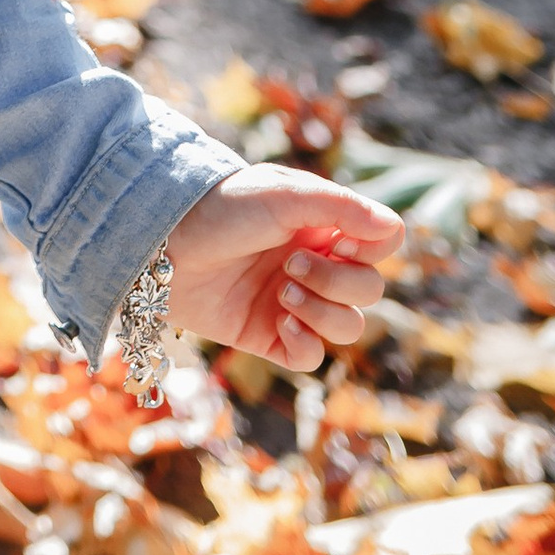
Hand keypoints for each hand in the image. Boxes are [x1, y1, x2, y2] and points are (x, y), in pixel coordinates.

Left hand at [162, 165, 402, 371]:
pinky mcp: (268, 336)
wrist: (159, 244)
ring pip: (349, 326)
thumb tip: (394, 227)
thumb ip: (340, 207)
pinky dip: (306, 344)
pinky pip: (312, 359)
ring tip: (283, 291)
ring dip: (324, 312)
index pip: (380, 243)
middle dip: (340, 281)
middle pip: (369, 289)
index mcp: (321, 224)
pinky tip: (281, 323)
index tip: (340, 238)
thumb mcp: (281, 194)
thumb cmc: (219, 208)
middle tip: (292, 264)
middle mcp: (313, 263)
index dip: (371, 247)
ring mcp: (292, 302)